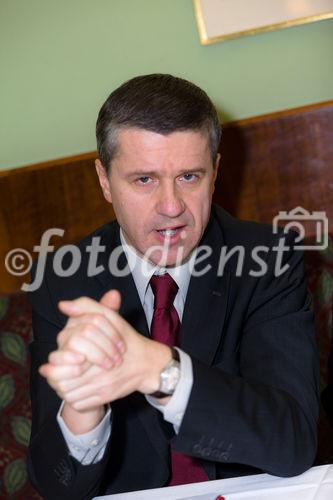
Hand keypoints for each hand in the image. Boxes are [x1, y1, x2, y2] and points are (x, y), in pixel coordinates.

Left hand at [40, 292, 171, 411]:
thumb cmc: (127, 339)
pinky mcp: (103, 399)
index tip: (60, 356)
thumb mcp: (110, 318)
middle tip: (56, 369)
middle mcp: (99, 373)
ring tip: (64, 378)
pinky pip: (79, 404)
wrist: (148, 364)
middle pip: (63, 380)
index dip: (60, 359)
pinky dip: (73, 398)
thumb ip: (86, 307)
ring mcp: (101, 388)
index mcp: (98, 350)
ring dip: (63, 387)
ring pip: (68, 393)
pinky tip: (75, 388)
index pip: (65, 359)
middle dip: (57, 375)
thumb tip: (63, 305)